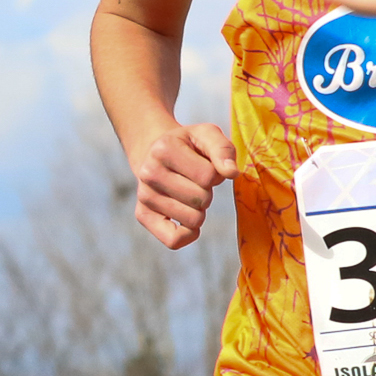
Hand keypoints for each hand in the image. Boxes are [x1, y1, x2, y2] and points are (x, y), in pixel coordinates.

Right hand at [132, 123, 237, 249]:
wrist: (156, 152)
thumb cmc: (188, 146)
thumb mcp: (207, 135)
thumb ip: (223, 149)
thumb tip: (232, 173)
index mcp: (164, 149)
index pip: (208, 176)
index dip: (216, 174)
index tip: (206, 166)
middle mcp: (149, 173)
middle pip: (201, 200)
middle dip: (207, 192)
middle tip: (196, 182)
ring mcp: (144, 196)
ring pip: (192, 221)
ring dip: (199, 211)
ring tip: (188, 194)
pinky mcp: (143, 216)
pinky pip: (173, 240)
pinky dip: (188, 234)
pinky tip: (187, 220)